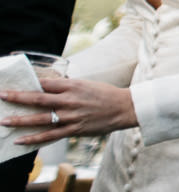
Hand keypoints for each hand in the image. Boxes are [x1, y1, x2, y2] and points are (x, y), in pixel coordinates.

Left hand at [0, 77, 136, 143]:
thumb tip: (48, 86)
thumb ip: (67, 87)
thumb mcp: (86, 84)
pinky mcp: (73, 129)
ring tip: (4, 120)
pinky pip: (49, 135)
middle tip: (2, 96)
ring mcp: (70, 116)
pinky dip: (33, 138)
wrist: (123, 108)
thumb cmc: (105, 94)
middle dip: (18, 97)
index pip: (46, 82)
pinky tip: (20, 139)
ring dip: (20, 120)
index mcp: (73, 85)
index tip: (14, 82)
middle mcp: (70, 100)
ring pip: (40, 118)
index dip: (28, 82)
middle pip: (38, 99)